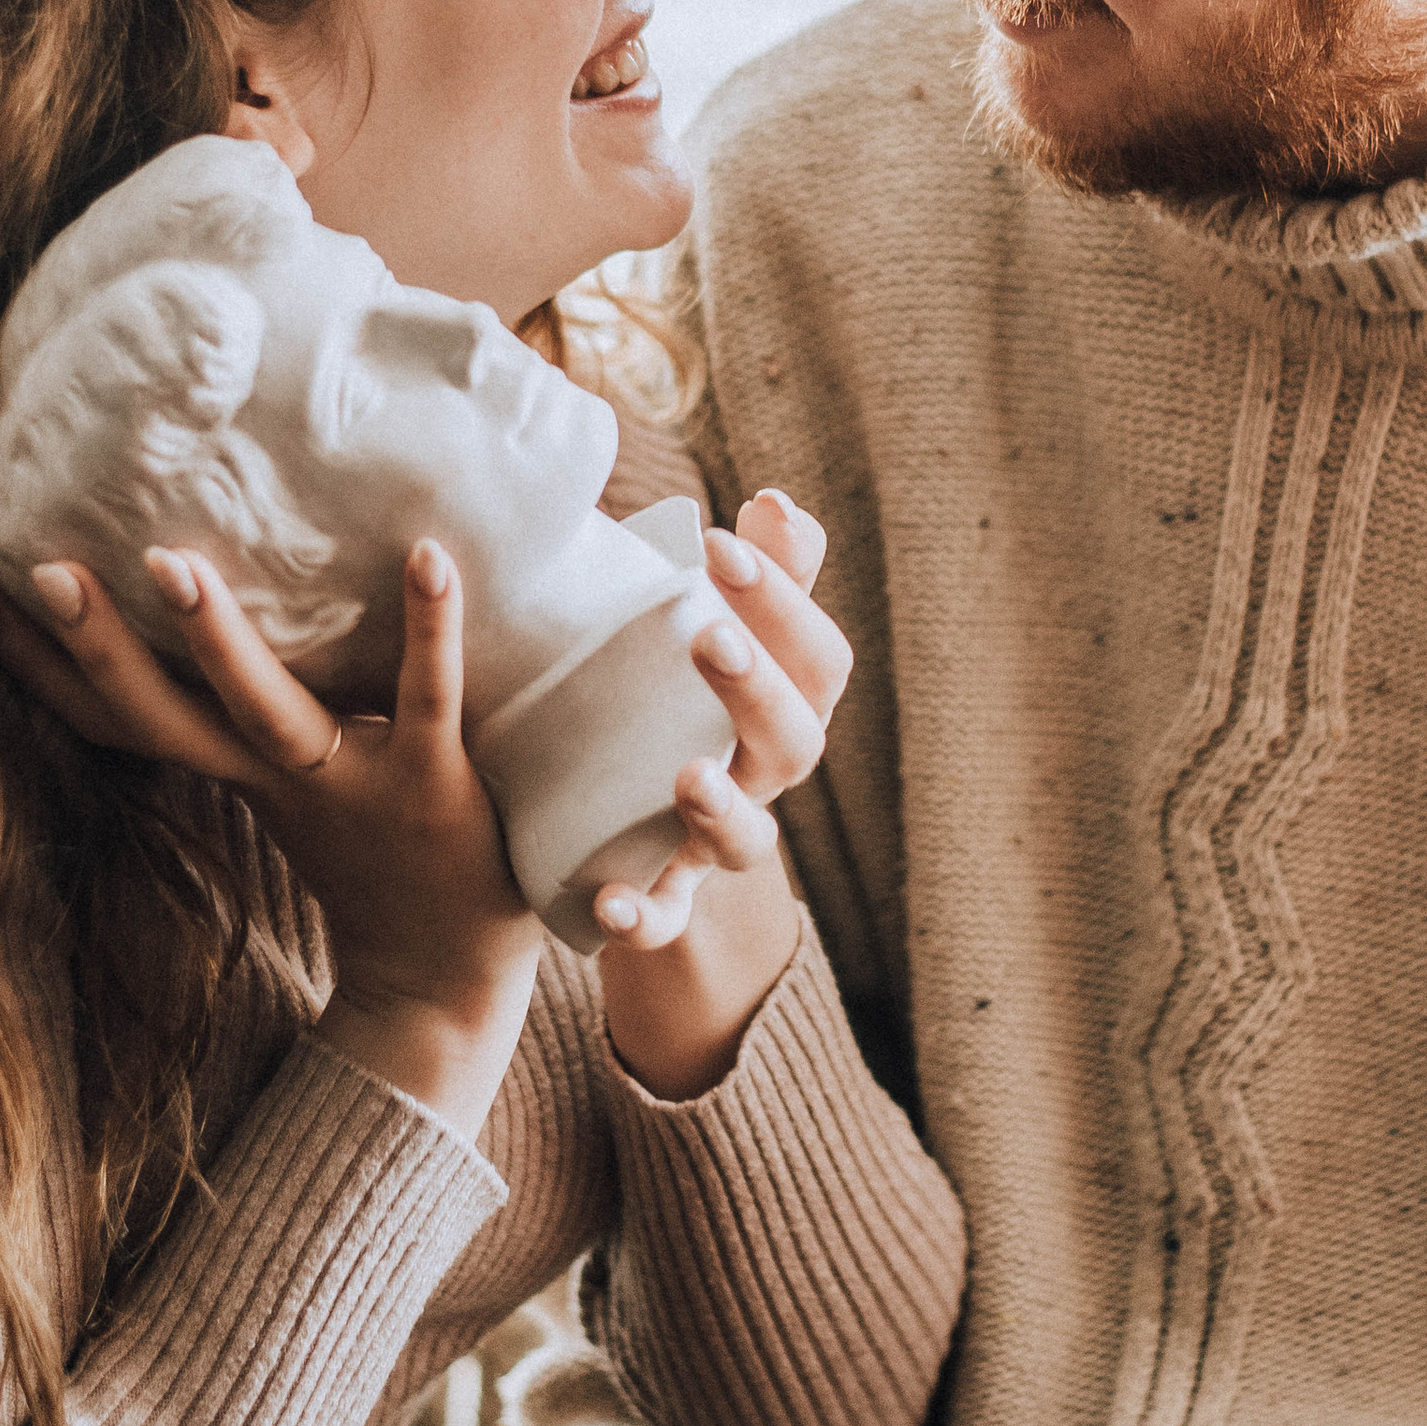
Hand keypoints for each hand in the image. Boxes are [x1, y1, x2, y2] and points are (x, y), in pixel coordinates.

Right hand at [0, 538, 537, 1134]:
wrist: (442, 980)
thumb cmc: (369, 862)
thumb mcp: (284, 786)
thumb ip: (252, 714)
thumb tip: (218, 623)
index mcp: (234, 772)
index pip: (118, 719)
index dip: (43, 668)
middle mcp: (274, 778)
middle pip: (165, 714)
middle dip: (101, 646)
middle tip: (47, 570)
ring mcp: (351, 783)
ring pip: (269, 709)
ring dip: (220, 639)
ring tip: (175, 562)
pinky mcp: (432, 783)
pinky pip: (428, 698)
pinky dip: (428, 627)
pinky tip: (430, 554)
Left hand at [597, 491, 851, 1099]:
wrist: (623, 814)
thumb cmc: (676, 692)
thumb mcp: (714, 629)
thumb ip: (755, 573)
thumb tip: (776, 504)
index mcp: (786, 703)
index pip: (817, 656)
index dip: (782, 600)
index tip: (714, 540)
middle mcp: (765, 776)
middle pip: (796, 742)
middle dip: (758, 690)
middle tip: (708, 635)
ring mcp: (716, 842)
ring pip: (748, 842)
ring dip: (723, 810)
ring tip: (687, 776)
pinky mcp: (664, 896)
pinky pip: (665, 920)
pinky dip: (644, 917)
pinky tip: (609, 901)